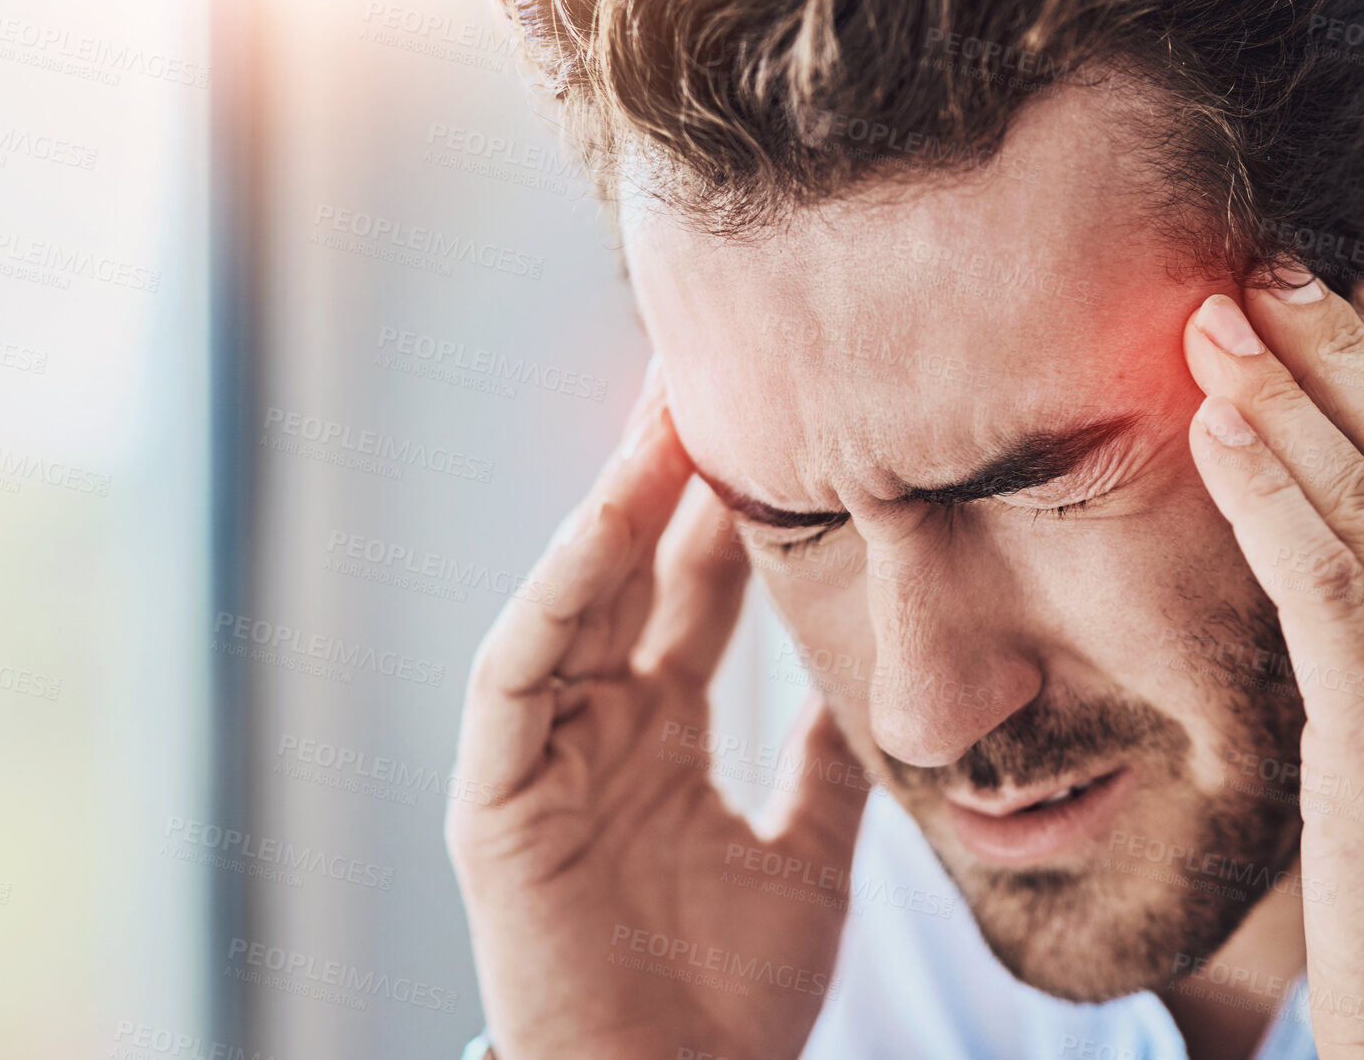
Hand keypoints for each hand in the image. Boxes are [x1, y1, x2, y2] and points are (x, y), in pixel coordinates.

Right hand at [446, 370, 869, 1059]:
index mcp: (665, 734)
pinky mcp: (494, 794)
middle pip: (634, 569)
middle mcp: (601, 725)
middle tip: (714, 366)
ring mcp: (544, 753)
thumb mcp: (808, 853)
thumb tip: (868, 681)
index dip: (733, 507)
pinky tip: (607, 520)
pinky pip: (520, 671)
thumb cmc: (733, 997)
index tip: (786, 418)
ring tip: (664, 411)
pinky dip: (560, 591)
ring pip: (574, 597)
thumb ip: (827, 763)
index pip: (695, 590)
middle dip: (669, 472)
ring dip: (614, 504)